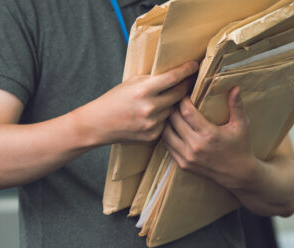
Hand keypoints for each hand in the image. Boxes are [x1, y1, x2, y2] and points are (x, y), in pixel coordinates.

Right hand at [72, 61, 198, 144]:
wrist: (98, 124)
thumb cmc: (114, 100)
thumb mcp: (131, 83)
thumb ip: (151, 79)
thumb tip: (173, 74)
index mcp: (144, 90)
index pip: (172, 78)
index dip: (186, 70)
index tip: (195, 65)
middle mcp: (150, 107)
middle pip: (179, 94)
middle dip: (185, 86)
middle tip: (190, 81)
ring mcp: (152, 123)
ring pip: (173, 110)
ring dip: (173, 104)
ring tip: (167, 99)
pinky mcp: (152, 135)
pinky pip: (166, 123)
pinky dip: (164, 118)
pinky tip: (155, 115)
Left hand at [162, 86, 260, 189]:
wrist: (239, 174)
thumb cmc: (241, 147)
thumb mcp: (242, 125)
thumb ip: (236, 106)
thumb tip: (234, 86)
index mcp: (209, 134)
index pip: (186, 111)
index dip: (183, 100)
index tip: (186, 93)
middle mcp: (195, 146)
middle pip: (173, 120)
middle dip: (173, 107)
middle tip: (176, 100)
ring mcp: (187, 157)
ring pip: (166, 133)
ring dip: (167, 121)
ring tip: (172, 113)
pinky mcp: (183, 164)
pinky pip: (168, 146)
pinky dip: (168, 135)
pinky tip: (173, 128)